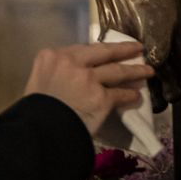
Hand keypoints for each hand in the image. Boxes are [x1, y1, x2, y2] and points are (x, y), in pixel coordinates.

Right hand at [23, 41, 154, 135]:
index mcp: (51, 56)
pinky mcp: (101, 98)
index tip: (107, 50)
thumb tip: (69, 80)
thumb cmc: (33, 110)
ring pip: (117, 71)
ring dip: (135, 71)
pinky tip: (136, 96)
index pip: (80, 49)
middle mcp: (72, 62)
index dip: (97, 50)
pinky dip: (129, 96)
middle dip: (123, 49)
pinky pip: (119, 95)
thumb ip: (54, 74)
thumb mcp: (37, 82)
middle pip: (103, 52)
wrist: (38, 131)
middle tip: (137, 48)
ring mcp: (89, 79)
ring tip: (148, 71)